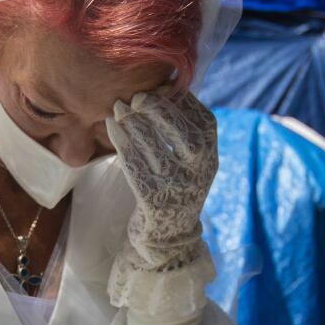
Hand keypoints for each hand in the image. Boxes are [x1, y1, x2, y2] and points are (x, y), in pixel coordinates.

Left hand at [107, 87, 217, 272]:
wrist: (166, 237)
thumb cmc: (174, 187)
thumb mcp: (189, 161)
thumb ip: (182, 130)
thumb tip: (162, 86)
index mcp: (212, 158)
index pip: (204, 121)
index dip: (180, 100)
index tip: (159, 87)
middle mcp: (200, 174)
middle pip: (185, 136)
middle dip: (159, 110)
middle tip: (136, 98)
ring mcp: (179, 190)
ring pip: (156, 150)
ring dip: (134, 124)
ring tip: (118, 108)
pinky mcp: (154, 202)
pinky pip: (136, 167)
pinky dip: (122, 143)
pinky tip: (112, 128)